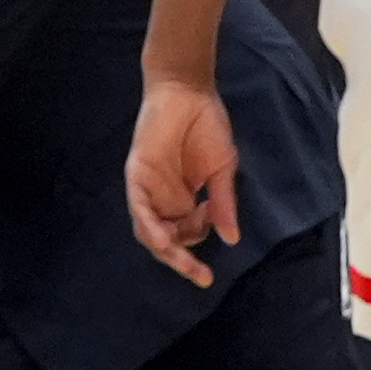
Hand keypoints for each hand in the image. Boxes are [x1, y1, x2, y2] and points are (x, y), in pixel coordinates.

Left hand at [125, 76, 240, 285]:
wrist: (189, 93)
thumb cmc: (207, 127)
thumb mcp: (223, 170)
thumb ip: (224, 203)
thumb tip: (233, 238)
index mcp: (184, 200)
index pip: (187, 234)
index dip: (201, 239)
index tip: (218, 231)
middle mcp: (163, 199)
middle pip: (166, 239)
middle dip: (182, 260)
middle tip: (200, 276)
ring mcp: (148, 189)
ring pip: (149, 230)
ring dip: (164, 249)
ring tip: (181, 260)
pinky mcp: (137, 175)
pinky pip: (138, 207)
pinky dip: (149, 225)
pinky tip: (163, 240)